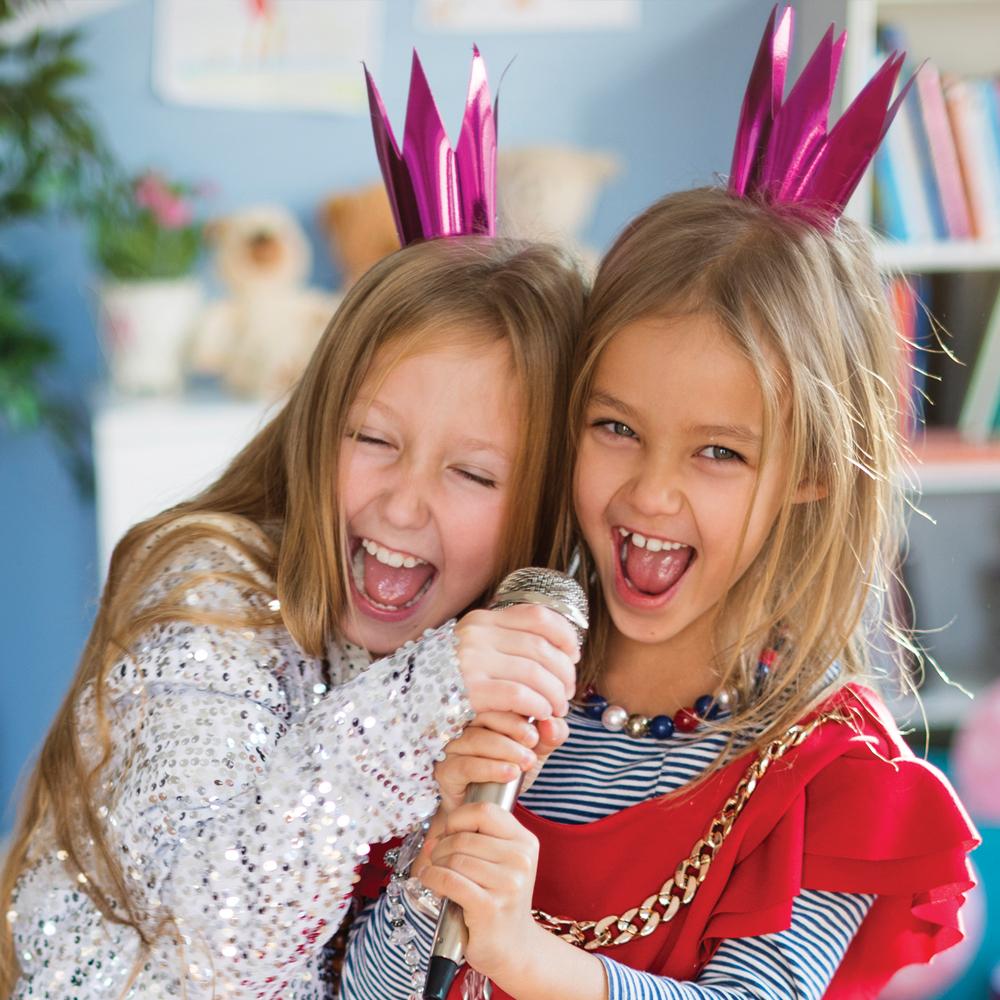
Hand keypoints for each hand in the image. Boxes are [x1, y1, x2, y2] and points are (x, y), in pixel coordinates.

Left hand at [419, 801, 542, 983]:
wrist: (513, 947)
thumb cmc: (499, 899)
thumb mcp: (499, 862)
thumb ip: (474, 839)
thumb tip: (434, 836)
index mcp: (525, 842)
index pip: (484, 811)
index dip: (458, 818)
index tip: (449, 833)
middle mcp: (521, 860)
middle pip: (463, 837)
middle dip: (441, 847)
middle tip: (438, 861)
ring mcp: (508, 884)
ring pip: (454, 859)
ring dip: (436, 865)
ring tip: (437, 875)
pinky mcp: (489, 907)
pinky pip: (449, 881)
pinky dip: (432, 878)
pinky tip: (430, 880)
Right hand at [435, 713, 569, 814]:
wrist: (489, 808)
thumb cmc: (510, 770)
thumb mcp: (536, 750)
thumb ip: (549, 735)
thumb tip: (554, 723)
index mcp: (483, 710)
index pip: (498, 696)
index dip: (521, 706)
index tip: (542, 721)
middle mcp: (463, 724)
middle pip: (485, 714)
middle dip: (515, 727)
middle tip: (533, 742)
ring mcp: (452, 747)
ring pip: (476, 739)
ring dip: (506, 749)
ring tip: (527, 761)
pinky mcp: (445, 771)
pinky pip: (466, 765)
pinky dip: (491, 769)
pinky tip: (511, 772)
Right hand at [455, 605, 577, 720]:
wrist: (405, 706)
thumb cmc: (449, 682)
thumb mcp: (477, 652)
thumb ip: (510, 646)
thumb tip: (564, 649)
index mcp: (483, 620)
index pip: (537, 616)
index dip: (565, 635)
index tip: (575, 654)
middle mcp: (477, 634)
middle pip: (541, 647)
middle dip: (564, 671)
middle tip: (568, 691)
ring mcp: (471, 661)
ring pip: (534, 672)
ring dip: (555, 692)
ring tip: (558, 707)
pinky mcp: (469, 690)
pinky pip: (519, 694)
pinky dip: (539, 704)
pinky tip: (542, 713)